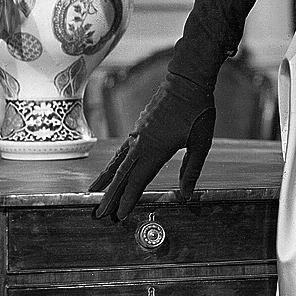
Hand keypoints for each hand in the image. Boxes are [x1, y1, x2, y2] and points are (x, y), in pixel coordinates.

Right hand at [90, 71, 215, 221]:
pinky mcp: (138, 128)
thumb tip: (186, 195)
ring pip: (117, 162)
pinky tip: (110, 170)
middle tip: (100, 214)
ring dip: (106, 180)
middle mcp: (141, 144)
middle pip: (121, 175)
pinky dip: (113, 163)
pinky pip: (121, 150)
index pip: (137, 180)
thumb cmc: (197, 110)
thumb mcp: (201, 142)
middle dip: (110, 195)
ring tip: (94, 193)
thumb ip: (191, 170)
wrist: (186, 80)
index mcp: (156, 150)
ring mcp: (137, 135)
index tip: (119, 215)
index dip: (127, 199)